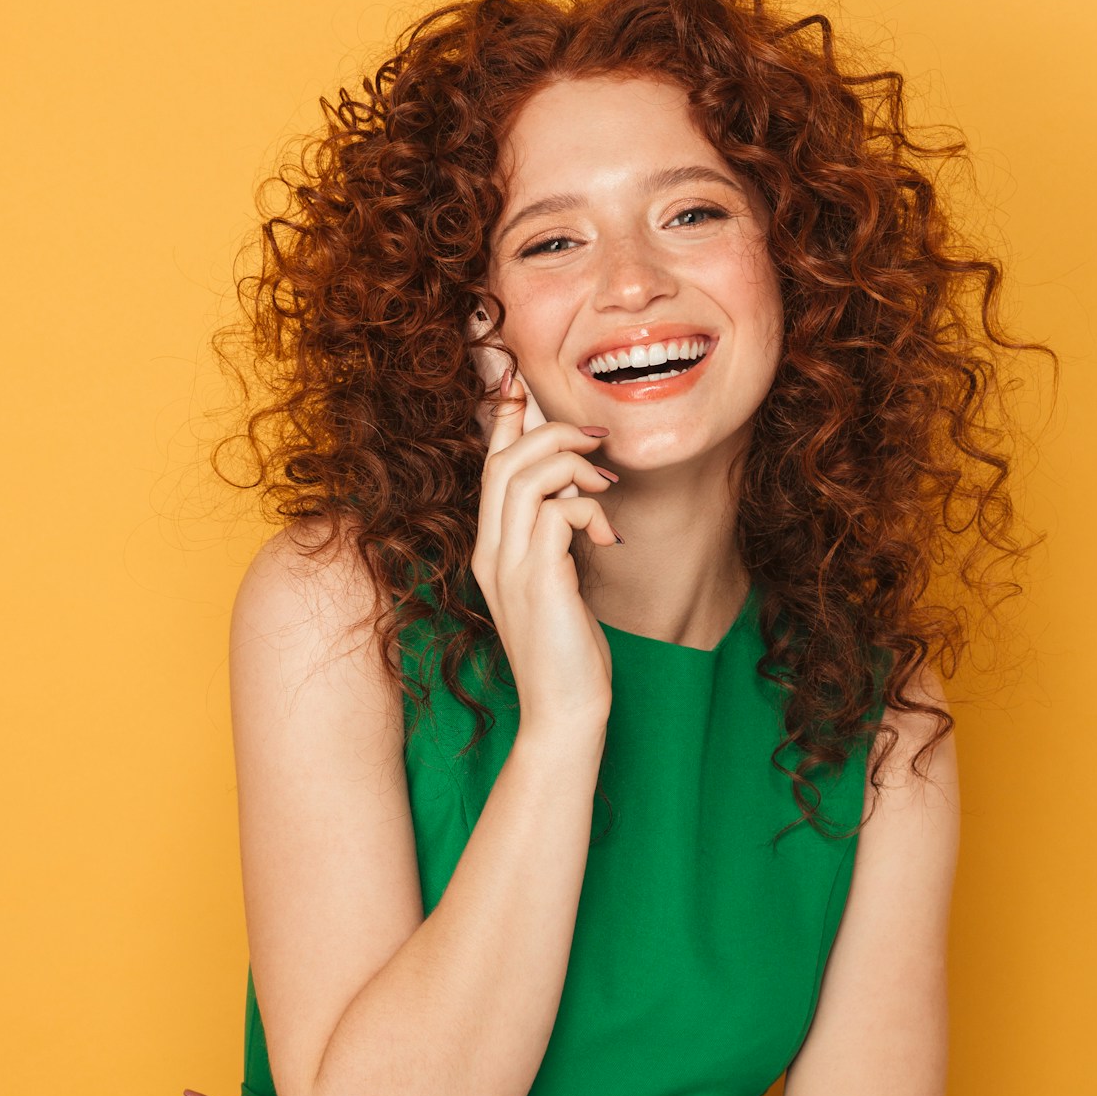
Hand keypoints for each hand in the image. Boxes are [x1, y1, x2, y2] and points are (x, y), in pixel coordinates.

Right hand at [472, 368, 619, 735]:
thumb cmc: (568, 652)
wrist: (564, 712)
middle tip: (596, 443)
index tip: (519, 383)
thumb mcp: (558, 583)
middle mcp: (490, 552)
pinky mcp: (537, 581)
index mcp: (491, 549)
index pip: (487, 467)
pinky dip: (588, 510)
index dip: (502, 418)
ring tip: (607, 490)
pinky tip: (608, 537)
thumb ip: (556, 540)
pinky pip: (557, 512)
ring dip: (575, 468)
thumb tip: (578, 498)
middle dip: (551, 434)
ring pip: (527, 477)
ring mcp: (508, 566)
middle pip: (503, 460)